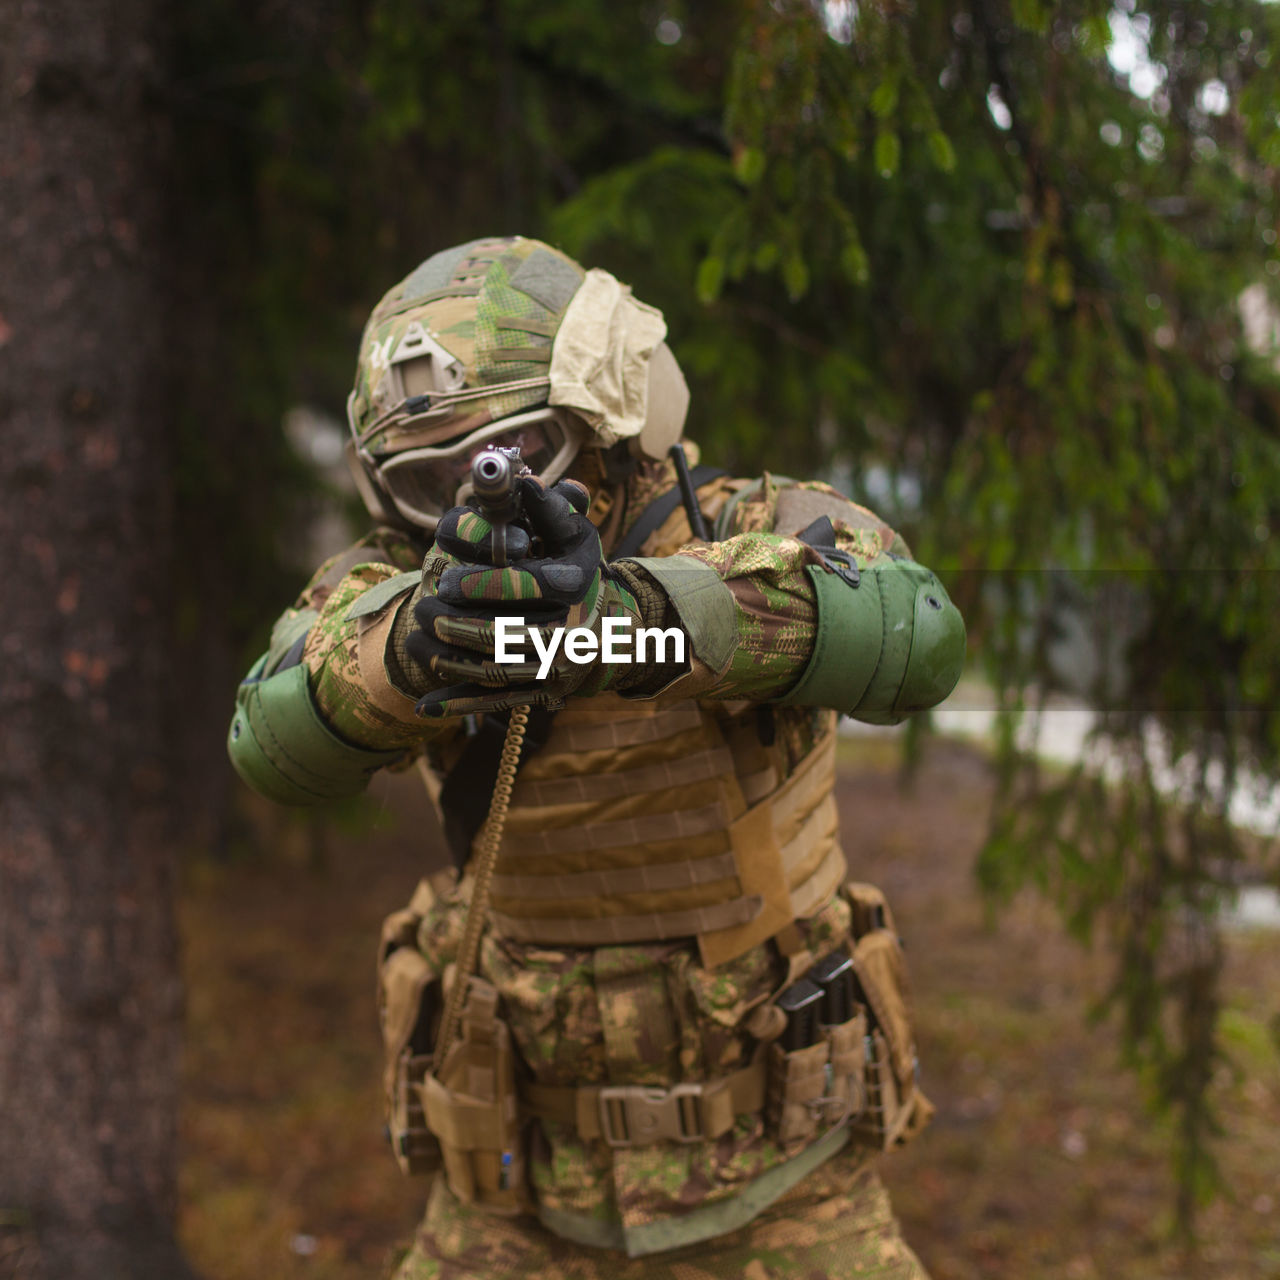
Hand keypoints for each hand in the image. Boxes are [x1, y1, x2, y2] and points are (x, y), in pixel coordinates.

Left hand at [406, 477, 650, 717]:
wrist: (617, 633)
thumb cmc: (585, 576)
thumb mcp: (577, 538)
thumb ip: (552, 511)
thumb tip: (528, 484)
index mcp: (574, 592)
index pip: (523, 588)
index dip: (479, 586)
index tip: (443, 581)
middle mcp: (569, 636)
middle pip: (502, 635)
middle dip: (455, 625)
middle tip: (423, 611)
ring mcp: (555, 672)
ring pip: (495, 672)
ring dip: (449, 661)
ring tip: (415, 641)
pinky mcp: (542, 696)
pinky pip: (496, 703)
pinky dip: (459, 706)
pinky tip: (425, 707)